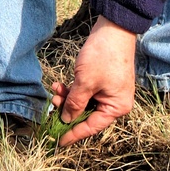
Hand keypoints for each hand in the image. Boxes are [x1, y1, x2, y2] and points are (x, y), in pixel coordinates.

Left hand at [50, 16, 136, 146]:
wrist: (113, 29)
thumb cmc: (102, 56)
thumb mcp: (85, 82)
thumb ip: (74, 104)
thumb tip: (66, 120)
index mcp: (116, 108)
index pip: (91, 127)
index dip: (72, 134)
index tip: (56, 142)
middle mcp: (116, 103)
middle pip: (87, 115)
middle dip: (67, 110)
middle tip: (53, 103)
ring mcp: (110, 92)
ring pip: (84, 103)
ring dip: (68, 98)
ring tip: (56, 89)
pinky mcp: (104, 82)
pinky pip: (86, 93)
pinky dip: (74, 90)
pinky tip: (61, 84)